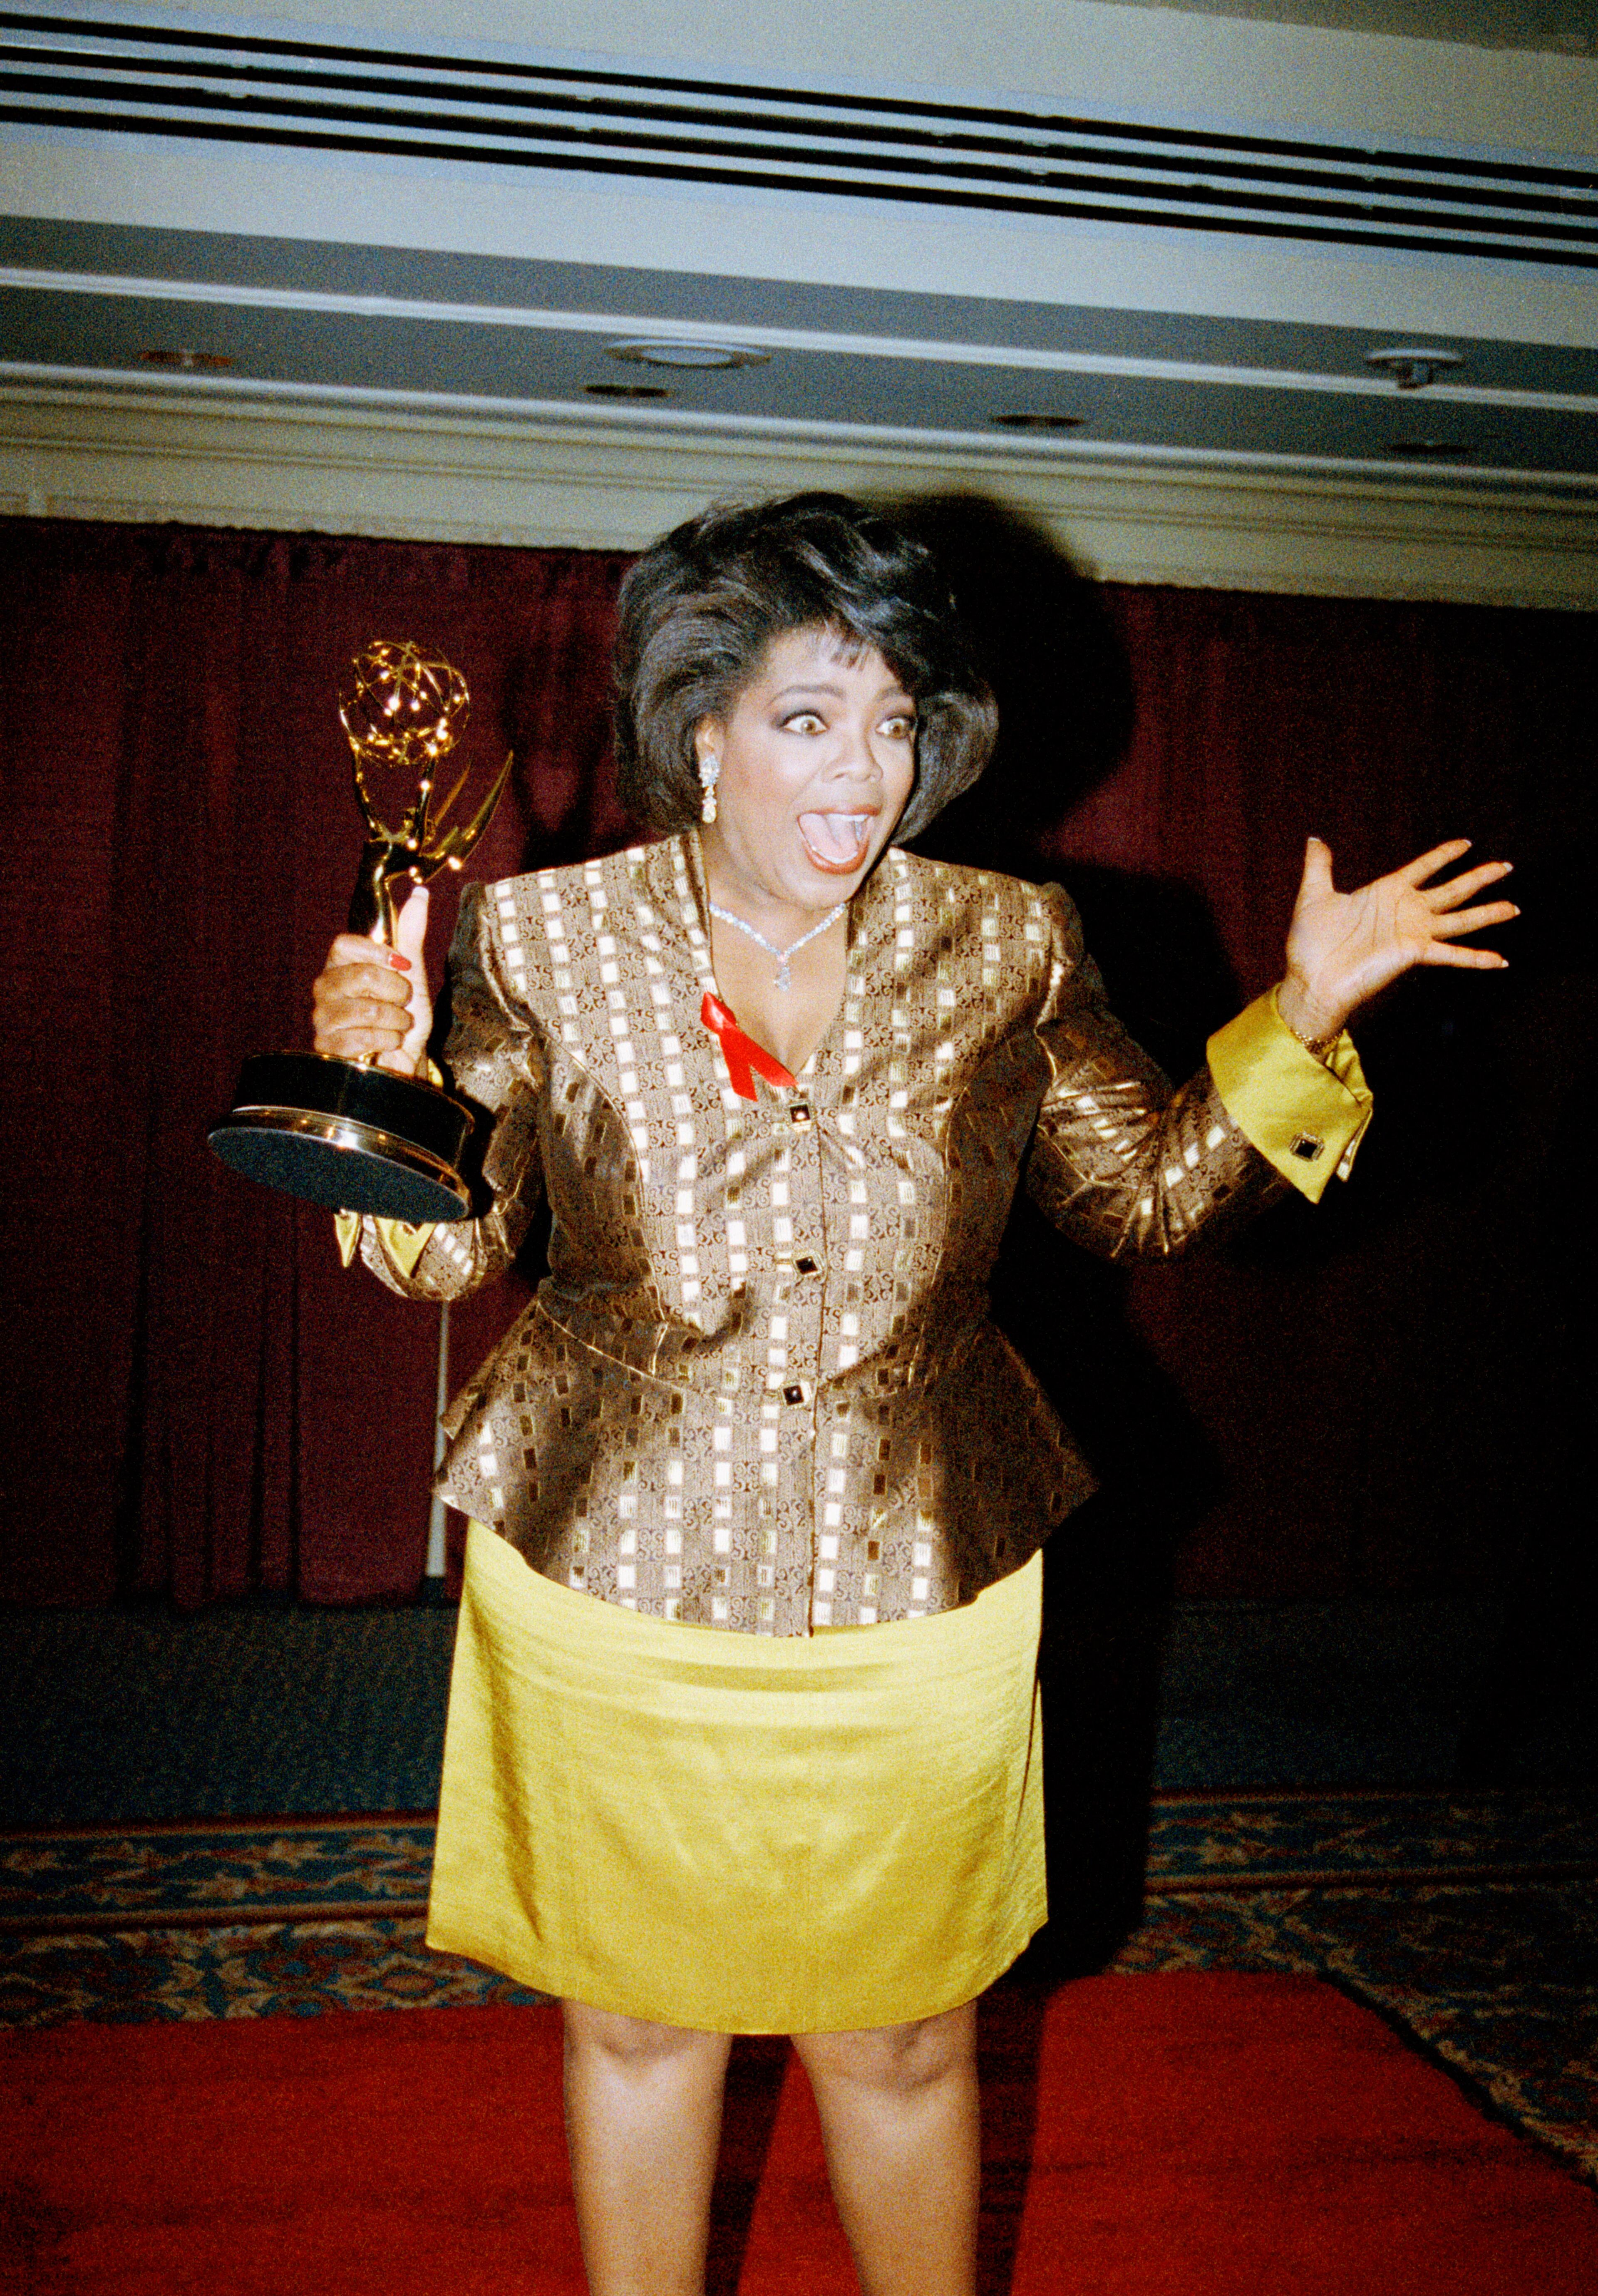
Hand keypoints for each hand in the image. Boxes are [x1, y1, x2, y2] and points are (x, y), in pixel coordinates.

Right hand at [310, 887, 432, 1075]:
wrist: (404, 1059)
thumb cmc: (402, 1016)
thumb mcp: (412, 974)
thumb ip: (410, 935)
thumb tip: (419, 894)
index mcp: (341, 966)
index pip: (344, 945)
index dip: (376, 953)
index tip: (402, 964)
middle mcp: (326, 989)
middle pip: (360, 976)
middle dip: (396, 992)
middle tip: (401, 1002)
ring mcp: (323, 1018)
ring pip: (367, 1010)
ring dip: (396, 1020)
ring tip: (395, 1025)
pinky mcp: (327, 1047)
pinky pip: (362, 1038)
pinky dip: (386, 1041)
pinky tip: (385, 1044)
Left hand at [1279, 837, 1516, 1042]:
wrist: (1310, 978)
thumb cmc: (1310, 944)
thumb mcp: (1314, 896)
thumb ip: (1319, 866)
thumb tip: (1315, 839)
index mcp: (1386, 892)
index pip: (1424, 867)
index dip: (1444, 855)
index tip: (1466, 843)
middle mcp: (1406, 911)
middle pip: (1452, 890)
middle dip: (1480, 878)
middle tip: (1507, 866)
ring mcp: (1413, 933)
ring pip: (1461, 919)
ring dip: (1489, 913)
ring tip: (1514, 907)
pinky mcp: (1414, 953)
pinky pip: (1453, 954)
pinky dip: (1477, 958)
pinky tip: (1502, 960)